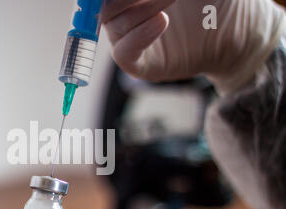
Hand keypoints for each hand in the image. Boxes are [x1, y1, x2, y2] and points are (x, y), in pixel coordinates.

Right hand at [103, 0, 284, 94]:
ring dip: (142, 6)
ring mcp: (131, 40)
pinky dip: (137, 37)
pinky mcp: (141, 65)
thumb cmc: (216, 0)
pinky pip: (124, 54)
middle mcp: (125, 15)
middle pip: (106, 6)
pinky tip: (162, 21)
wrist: (240, 32)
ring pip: (115, 25)